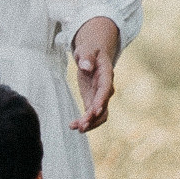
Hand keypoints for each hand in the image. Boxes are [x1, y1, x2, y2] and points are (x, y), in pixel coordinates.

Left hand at [70, 16, 120, 132]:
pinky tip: (73, 126)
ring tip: (76, 128)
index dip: (101, 100)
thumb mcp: (86, 49)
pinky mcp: (93, 100)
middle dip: (94, 117)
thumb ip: (87, 57)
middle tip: (82, 126)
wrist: (94, 53)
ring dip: (89, 123)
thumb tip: (86, 67)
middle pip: (103, 106)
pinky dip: (84, 121)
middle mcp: (106, 88)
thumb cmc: (90, 50)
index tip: (95, 110)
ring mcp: (100, 96)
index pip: (106, 89)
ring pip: (99, 114)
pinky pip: (91, 114)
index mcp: (106, 74)